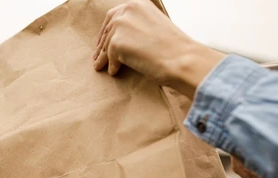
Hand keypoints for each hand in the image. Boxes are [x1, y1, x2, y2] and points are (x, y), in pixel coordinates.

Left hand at [93, 0, 224, 97]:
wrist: (180, 58)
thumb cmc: (173, 46)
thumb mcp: (155, 25)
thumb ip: (138, 26)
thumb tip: (123, 36)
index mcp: (138, 4)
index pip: (114, 15)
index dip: (107, 29)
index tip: (103, 40)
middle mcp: (127, 10)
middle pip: (107, 30)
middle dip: (102, 44)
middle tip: (97, 55)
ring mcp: (121, 25)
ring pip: (106, 45)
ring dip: (103, 57)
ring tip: (99, 66)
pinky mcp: (116, 43)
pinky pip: (109, 57)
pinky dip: (111, 65)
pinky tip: (114, 71)